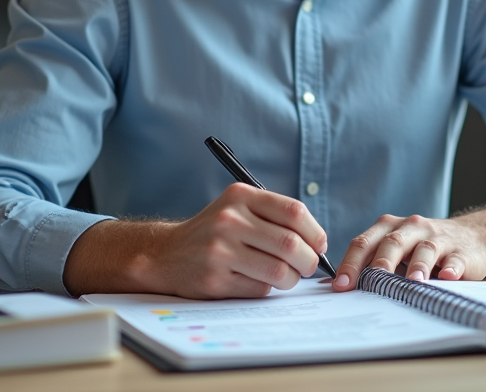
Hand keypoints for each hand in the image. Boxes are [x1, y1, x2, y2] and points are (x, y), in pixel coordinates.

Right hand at [155, 183, 326, 297]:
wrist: (167, 253)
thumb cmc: (215, 232)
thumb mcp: (238, 208)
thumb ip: (274, 216)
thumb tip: (318, 242)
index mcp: (240, 196)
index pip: (293, 211)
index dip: (315, 232)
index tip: (319, 245)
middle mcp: (229, 220)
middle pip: (290, 244)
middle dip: (308, 260)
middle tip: (306, 266)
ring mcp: (220, 250)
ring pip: (279, 271)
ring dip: (291, 279)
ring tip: (286, 277)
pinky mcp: (215, 279)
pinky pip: (260, 289)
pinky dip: (267, 289)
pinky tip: (256, 280)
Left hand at [332, 214, 485, 290]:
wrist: (474, 237)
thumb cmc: (424, 247)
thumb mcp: (398, 249)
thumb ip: (373, 263)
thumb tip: (342, 287)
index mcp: (390, 227)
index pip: (365, 242)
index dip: (351, 262)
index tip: (341, 284)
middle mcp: (412, 227)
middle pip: (392, 243)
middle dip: (378, 264)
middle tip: (368, 284)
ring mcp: (438, 237)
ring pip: (425, 248)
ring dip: (417, 265)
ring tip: (412, 282)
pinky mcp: (461, 250)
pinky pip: (455, 258)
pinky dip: (451, 267)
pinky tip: (447, 276)